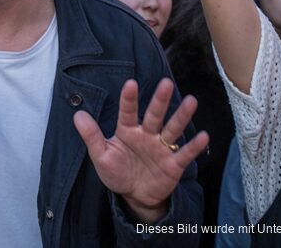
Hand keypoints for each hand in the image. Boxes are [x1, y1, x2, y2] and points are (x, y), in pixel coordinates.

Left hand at [73, 79, 208, 221]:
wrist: (134, 196)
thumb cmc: (117, 172)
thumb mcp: (101, 156)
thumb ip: (91, 136)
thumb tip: (77, 114)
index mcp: (127, 131)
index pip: (128, 112)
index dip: (129, 99)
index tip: (131, 83)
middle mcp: (147, 135)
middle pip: (154, 115)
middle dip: (160, 100)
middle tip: (166, 83)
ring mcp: (161, 148)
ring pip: (172, 129)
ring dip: (181, 116)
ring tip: (191, 101)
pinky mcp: (173, 164)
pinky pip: (184, 153)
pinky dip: (194, 146)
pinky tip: (203, 136)